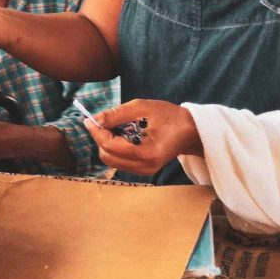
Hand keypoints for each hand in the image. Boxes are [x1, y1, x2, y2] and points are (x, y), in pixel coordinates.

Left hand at [84, 99, 202, 175]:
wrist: (190, 131)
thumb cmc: (168, 116)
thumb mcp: (142, 107)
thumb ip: (116, 114)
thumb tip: (94, 120)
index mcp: (146, 152)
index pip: (110, 146)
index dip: (96, 132)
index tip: (89, 119)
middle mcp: (144, 166)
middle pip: (107, 156)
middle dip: (101, 138)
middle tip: (105, 121)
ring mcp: (144, 171)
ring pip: (111, 160)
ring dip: (107, 143)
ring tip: (118, 127)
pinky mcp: (143, 170)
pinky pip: (119, 161)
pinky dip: (115, 148)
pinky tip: (124, 135)